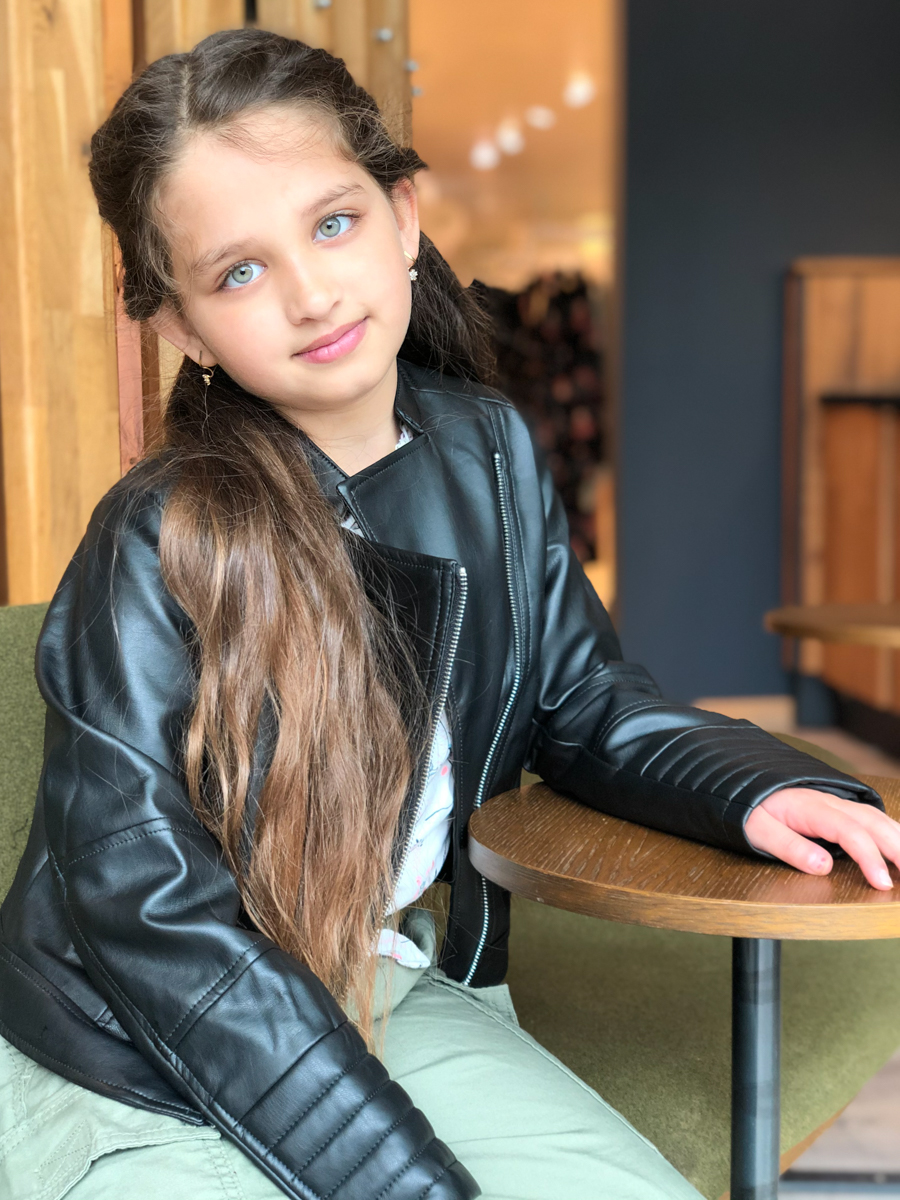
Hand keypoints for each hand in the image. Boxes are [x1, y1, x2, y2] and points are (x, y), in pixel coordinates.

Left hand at [744, 788, 899, 889]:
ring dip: (899, 838)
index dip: (869, 857)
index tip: (882, 884)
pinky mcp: (835, 808)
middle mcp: (828, 801)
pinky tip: (898, 844)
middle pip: (873, 822)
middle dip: (898, 848)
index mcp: (810, 807)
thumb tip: (824, 866)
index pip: (850, 831)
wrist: (738, 785)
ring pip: (876, 817)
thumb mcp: (756, 829)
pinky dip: (890, 830)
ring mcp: (834, 803)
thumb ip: (789, 847)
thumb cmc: (748, 810)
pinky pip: (870, 817)